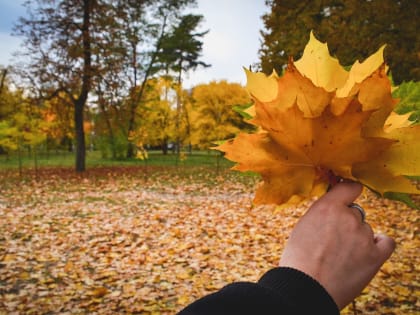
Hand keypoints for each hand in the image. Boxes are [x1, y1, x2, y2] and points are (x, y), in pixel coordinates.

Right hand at [279, 182, 394, 308]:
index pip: (349, 187)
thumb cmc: (299, 259)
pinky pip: (386, 242)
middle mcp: (348, 217)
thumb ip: (321, 214)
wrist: (306, 287)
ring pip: (366, 230)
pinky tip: (369, 250)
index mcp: (327, 207)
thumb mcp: (303, 226)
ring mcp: (363, 236)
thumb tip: (332, 212)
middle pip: (355, 213)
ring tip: (341, 256)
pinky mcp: (375, 255)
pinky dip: (379, 244)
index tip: (348, 195)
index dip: (349, 191)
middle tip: (333, 240)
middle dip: (346, 223)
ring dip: (357, 238)